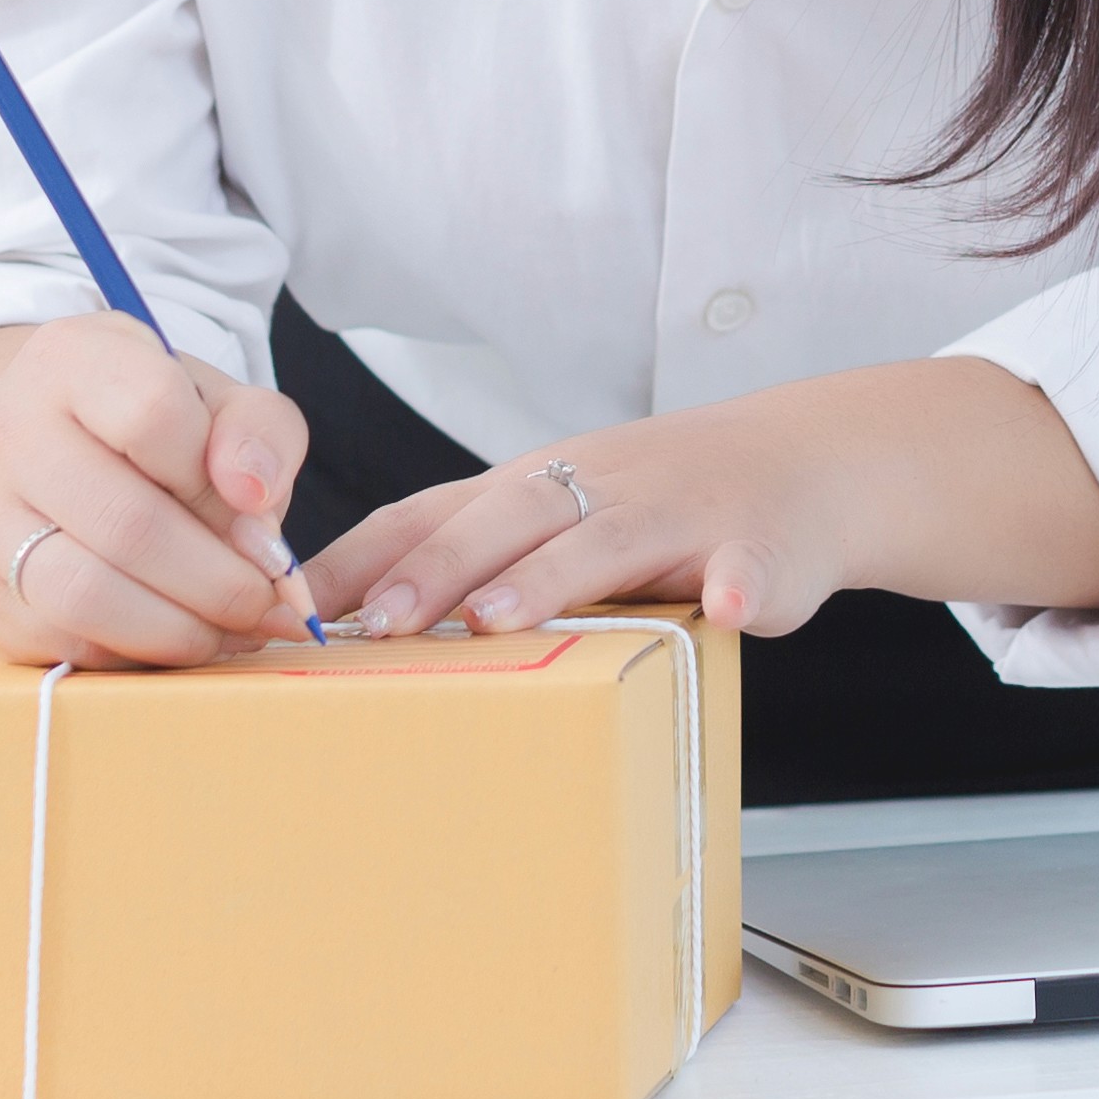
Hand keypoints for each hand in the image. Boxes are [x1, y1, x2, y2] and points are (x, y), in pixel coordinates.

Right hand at [0, 315, 316, 668]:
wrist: (54, 449)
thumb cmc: (155, 424)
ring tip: (231, 630)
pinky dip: (136, 656)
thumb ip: (260, 434)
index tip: (258, 515)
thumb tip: (254, 500)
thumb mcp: (220, 400)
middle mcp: (5, 431)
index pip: (152, 414)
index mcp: (70, 357)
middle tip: (270, 604)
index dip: (220, 480)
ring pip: (84, 596)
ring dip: (179, 630)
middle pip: (126, 523)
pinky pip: (61, 645)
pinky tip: (180, 639)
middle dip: (220, 581)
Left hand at [300, 361, 1098, 641]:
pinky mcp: (764, 543)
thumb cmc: (661, 511)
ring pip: (612, 537)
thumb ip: (473, 566)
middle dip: (435, 571)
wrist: (809, 468)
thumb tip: (346, 631)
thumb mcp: (559, 524)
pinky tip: (737, 608)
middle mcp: (598, 485)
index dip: (362, 556)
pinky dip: (747, 584)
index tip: (288, 609)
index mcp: (535, 488)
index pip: (430, 511)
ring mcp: (683, 509)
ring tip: (505, 620)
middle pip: (506, 518)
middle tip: (373, 625)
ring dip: (556, 576)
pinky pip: (756, 564)